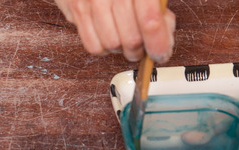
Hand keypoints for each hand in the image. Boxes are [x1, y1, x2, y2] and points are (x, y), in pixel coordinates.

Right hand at [55, 0, 175, 61]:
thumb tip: (164, 38)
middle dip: (141, 49)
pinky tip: (109, 34)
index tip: (161, 53)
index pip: (150, 21)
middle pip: (130, 39)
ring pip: (111, 45)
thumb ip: (159, 7)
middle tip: (144, 46)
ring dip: (122, 48)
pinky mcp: (74, 7)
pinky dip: (104, 47)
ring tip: (125, 36)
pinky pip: (92, 44)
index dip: (158, 44)